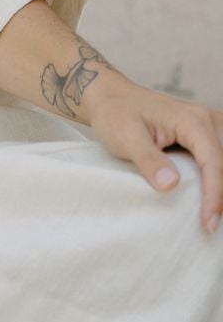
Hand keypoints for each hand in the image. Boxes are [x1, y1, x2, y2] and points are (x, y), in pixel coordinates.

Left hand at [84, 80, 222, 233]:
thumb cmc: (115, 114)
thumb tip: (171, 185)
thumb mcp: (125, 136)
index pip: (213, 161)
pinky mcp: (204, 135)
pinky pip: (220, 156)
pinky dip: (219, 175)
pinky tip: (212, 197)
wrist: (110, 97)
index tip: (207, 223)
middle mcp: (206, 120)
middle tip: (211, 224)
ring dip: (222, 184)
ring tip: (213, 214)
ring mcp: (208, 125)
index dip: (214, 194)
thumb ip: (148, 160)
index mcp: (191, 120)